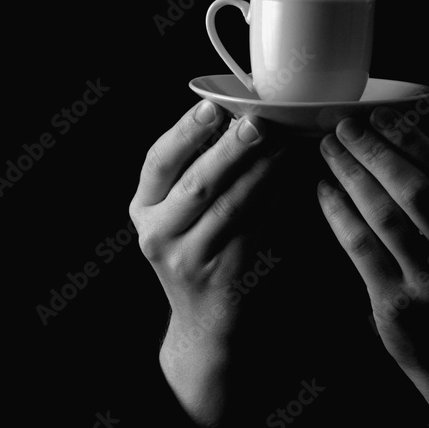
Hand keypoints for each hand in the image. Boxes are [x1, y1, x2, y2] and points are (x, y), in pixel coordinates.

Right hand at [129, 101, 284, 425]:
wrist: (204, 321)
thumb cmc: (197, 248)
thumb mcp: (181, 212)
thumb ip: (198, 168)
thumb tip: (239, 115)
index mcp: (144, 207)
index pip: (158, 161)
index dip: (185, 131)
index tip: (211, 106)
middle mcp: (156, 234)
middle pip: (196, 183)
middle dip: (229, 149)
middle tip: (257, 122)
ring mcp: (186, 258)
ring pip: (228, 205)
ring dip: (259, 170)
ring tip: (282, 143)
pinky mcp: (220, 275)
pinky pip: (251, 227)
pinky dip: (269, 197)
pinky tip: (284, 176)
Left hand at [317, 106, 428, 415]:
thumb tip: (406, 148)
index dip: (411, 138)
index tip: (382, 118)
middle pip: (411, 187)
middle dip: (373, 151)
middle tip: (345, 128)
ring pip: (383, 213)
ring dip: (351, 174)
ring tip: (329, 151)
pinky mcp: (397, 305)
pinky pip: (360, 247)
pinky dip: (338, 213)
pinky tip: (323, 191)